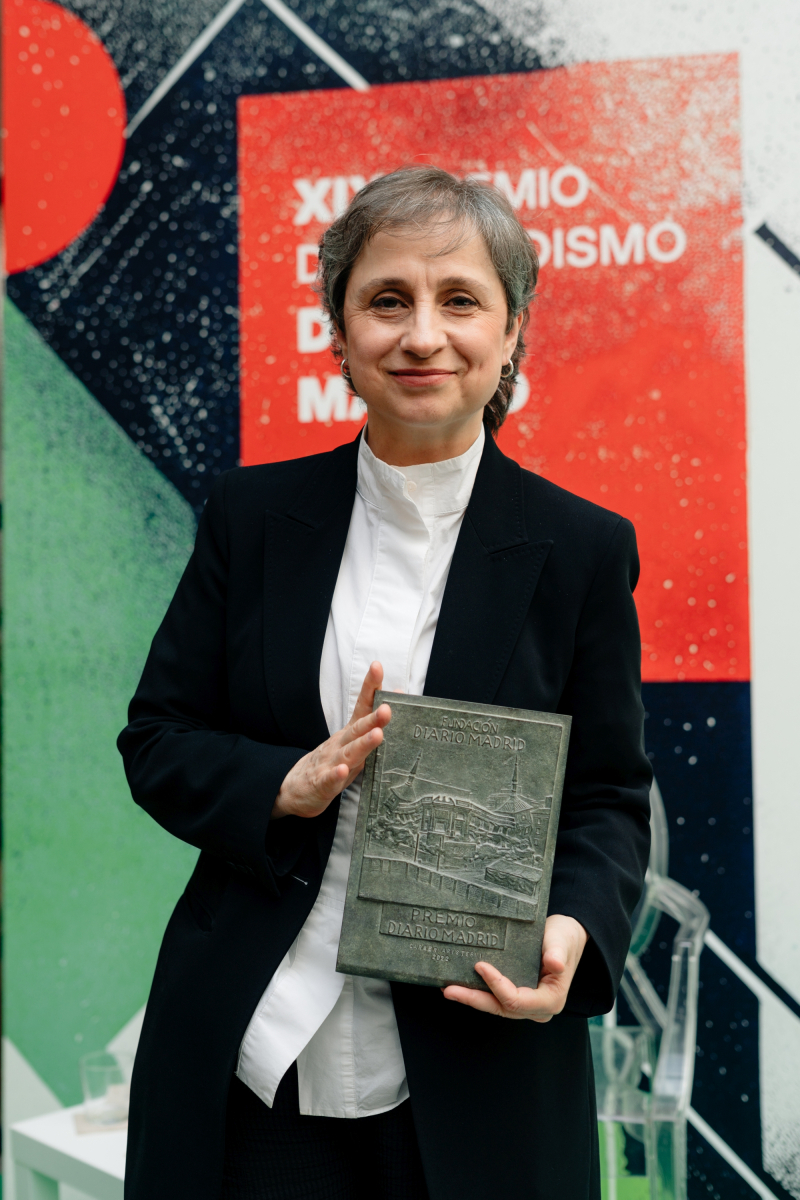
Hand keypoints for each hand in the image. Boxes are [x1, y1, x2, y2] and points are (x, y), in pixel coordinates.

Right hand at [272, 662, 390, 819]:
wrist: (296, 788)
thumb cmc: (331, 762)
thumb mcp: (352, 741)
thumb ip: (371, 720)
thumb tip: (395, 696)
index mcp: (349, 734)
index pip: (361, 707)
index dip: (370, 688)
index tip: (377, 667)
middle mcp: (339, 744)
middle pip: (358, 729)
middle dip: (373, 717)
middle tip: (388, 708)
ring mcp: (329, 763)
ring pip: (348, 753)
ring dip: (362, 743)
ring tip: (377, 735)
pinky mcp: (321, 784)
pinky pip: (329, 779)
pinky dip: (335, 774)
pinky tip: (342, 770)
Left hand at [442, 914, 587, 1021]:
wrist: (566, 938)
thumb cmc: (564, 938)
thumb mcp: (562, 940)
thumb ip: (558, 952)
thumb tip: (555, 964)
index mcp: (551, 999)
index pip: (517, 999)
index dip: (497, 985)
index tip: (480, 965)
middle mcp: (538, 1008)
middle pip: (501, 1008)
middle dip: (474, 999)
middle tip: (449, 990)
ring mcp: (527, 1005)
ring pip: (496, 1006)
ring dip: (472, 999)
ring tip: (448, 989)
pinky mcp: (518, 997)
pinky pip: (496, 999)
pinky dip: (479, 993)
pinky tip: (461, 986)